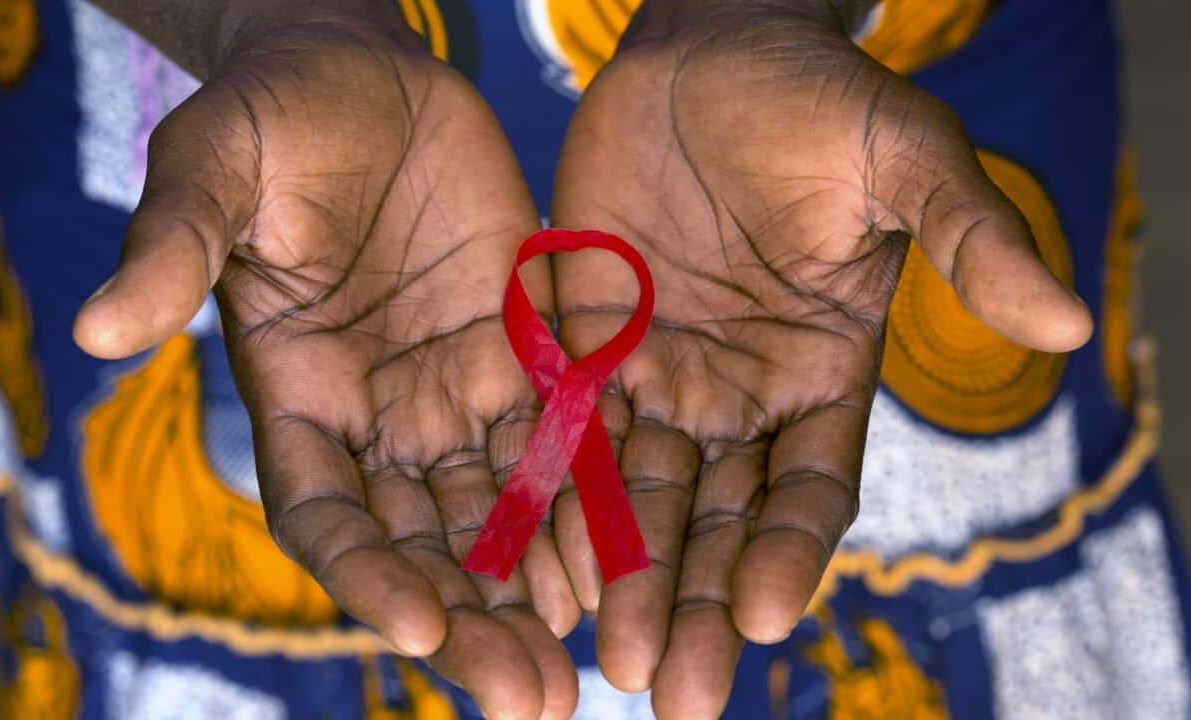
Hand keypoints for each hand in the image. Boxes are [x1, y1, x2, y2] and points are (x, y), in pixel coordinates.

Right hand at [73, 14, 577, 718]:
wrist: (364, 70)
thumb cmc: (273, 111)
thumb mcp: (214, 165)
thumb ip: (174, 246)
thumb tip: (97, 331)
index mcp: (297, 396)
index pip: (327, 514)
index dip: (366, 573)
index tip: (418, 628)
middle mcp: (380, 416)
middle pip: (425, 542)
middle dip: (474, 619)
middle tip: (530, 696)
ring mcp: (457, 387)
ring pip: (503, 510)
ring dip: (543, 586)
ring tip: (591, 662)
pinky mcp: (526, 347)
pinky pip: (565, 438)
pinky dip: (590, 501)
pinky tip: (627, 562)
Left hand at [550, 2, 1091, 716]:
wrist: (704, 49)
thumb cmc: (815, 94)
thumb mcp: (901, 154)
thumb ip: (970, 235)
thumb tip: (1068, 325)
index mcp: (822, 373)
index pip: (811, 487)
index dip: (789, 550)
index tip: (759, 613)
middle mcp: (740, 395)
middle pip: (720, 520)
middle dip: (696, 603)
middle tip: (671, 691)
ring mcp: (659, 375)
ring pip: (640, 496)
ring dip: (623, 577)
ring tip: (605, 657)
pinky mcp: (584, 345)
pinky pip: (567, 434)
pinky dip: (556, 501)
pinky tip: (540, 569)